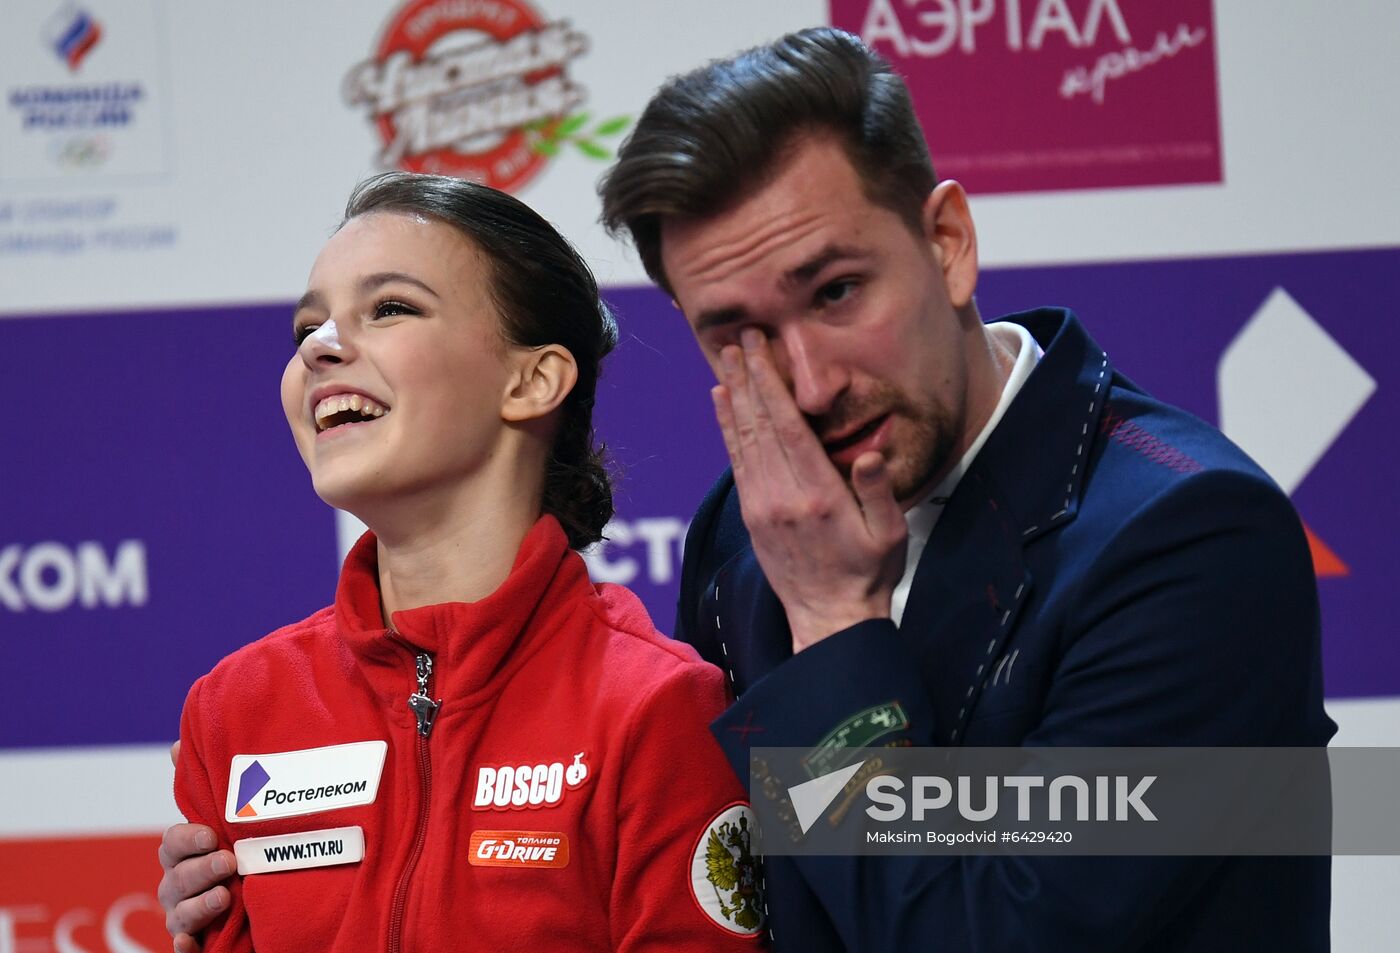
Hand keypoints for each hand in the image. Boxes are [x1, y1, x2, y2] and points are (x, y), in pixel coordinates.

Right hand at [160, 741, 233, 951]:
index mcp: (185, 852)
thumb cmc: (240, 846)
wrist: (263, 894)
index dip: (187, 839)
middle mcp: (179, 884)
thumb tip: (177, 745)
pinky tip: (191, 944)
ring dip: (197, 906)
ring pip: (178, 914)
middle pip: (175, 879)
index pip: (173, 843)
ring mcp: (185, 914)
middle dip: (199, 870)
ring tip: (225, 896)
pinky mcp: (198, 940)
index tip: (212, 835)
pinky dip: (184, 946)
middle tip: (228, 863)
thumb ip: (206, 786)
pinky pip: (183, 947)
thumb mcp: (229, 815)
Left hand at [712, 329, 906, 650]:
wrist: (829, 619)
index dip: (770, 384)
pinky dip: (727, 429)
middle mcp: (782, 496)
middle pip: (759, 425)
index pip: (788, 427)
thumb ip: (877, 492)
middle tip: (737, 340)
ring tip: (725, 362)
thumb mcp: (888, 534)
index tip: (759, 351)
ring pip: (742, 440)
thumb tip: (867, 455)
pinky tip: (723, 405)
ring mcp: (762, 506)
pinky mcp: (752, 515)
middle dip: (747, 379)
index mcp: (817, 495)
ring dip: (732, 397)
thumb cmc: (868, 574)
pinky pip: (736, 461)